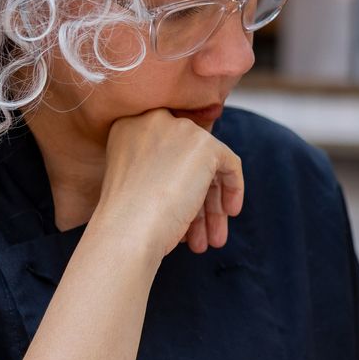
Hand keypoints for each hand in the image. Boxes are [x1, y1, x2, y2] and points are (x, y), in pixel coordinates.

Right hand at [94, 110, 244, 258]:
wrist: (126, 230)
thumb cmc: (125, 218)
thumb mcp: (134, 181)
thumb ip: (156, 169)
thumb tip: (190, 181)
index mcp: (128, 125)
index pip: (166, 149)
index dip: (176, 181)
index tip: (182, 211)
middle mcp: (151, 119)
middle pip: (187, 158)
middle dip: (197, 199)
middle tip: (201, 233)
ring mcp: (179, 129)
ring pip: (207, 166)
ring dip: (211, 205)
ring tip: (211, 239)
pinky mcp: (204, 144)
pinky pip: (229, 163)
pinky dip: (232, 188)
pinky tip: (227, 214)